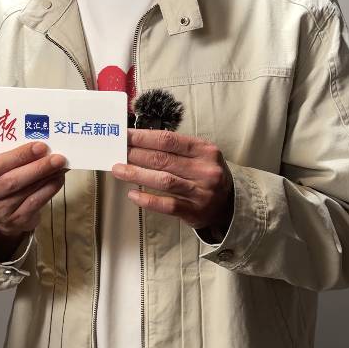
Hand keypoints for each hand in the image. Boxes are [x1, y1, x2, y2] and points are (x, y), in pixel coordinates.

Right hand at [0, 141, 67, 237]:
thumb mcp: (0, 169)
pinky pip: (36, 203)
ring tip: (60, 166)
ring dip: (47, 177)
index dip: (19, 155)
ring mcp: (1, 211)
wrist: (3, 213)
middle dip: (37, 167)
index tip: (40, 146)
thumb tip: (42, 147)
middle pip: (12, 181)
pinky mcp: (16, 220)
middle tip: (57, 158)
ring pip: (27, 192)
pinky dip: (49, 189)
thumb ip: (14, 159)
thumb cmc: (3, 181)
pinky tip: (58, 179)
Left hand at [112, 128, 233, 232]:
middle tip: (118, 152)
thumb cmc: (207, 174)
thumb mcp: (200, 155)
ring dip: (137, 174)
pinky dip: (148, 199)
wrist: (230, 204)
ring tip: (119, 170)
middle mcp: (205, 170)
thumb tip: (140, 143)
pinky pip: (167, 205)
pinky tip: (132, 194)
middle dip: (136, 154)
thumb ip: (176, 148)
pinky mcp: (194, 212)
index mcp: (205, 150)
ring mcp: (200, 192)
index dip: (144, 137)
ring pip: (164, 181)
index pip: (169, 140)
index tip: (126, 135)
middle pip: (164, 159)